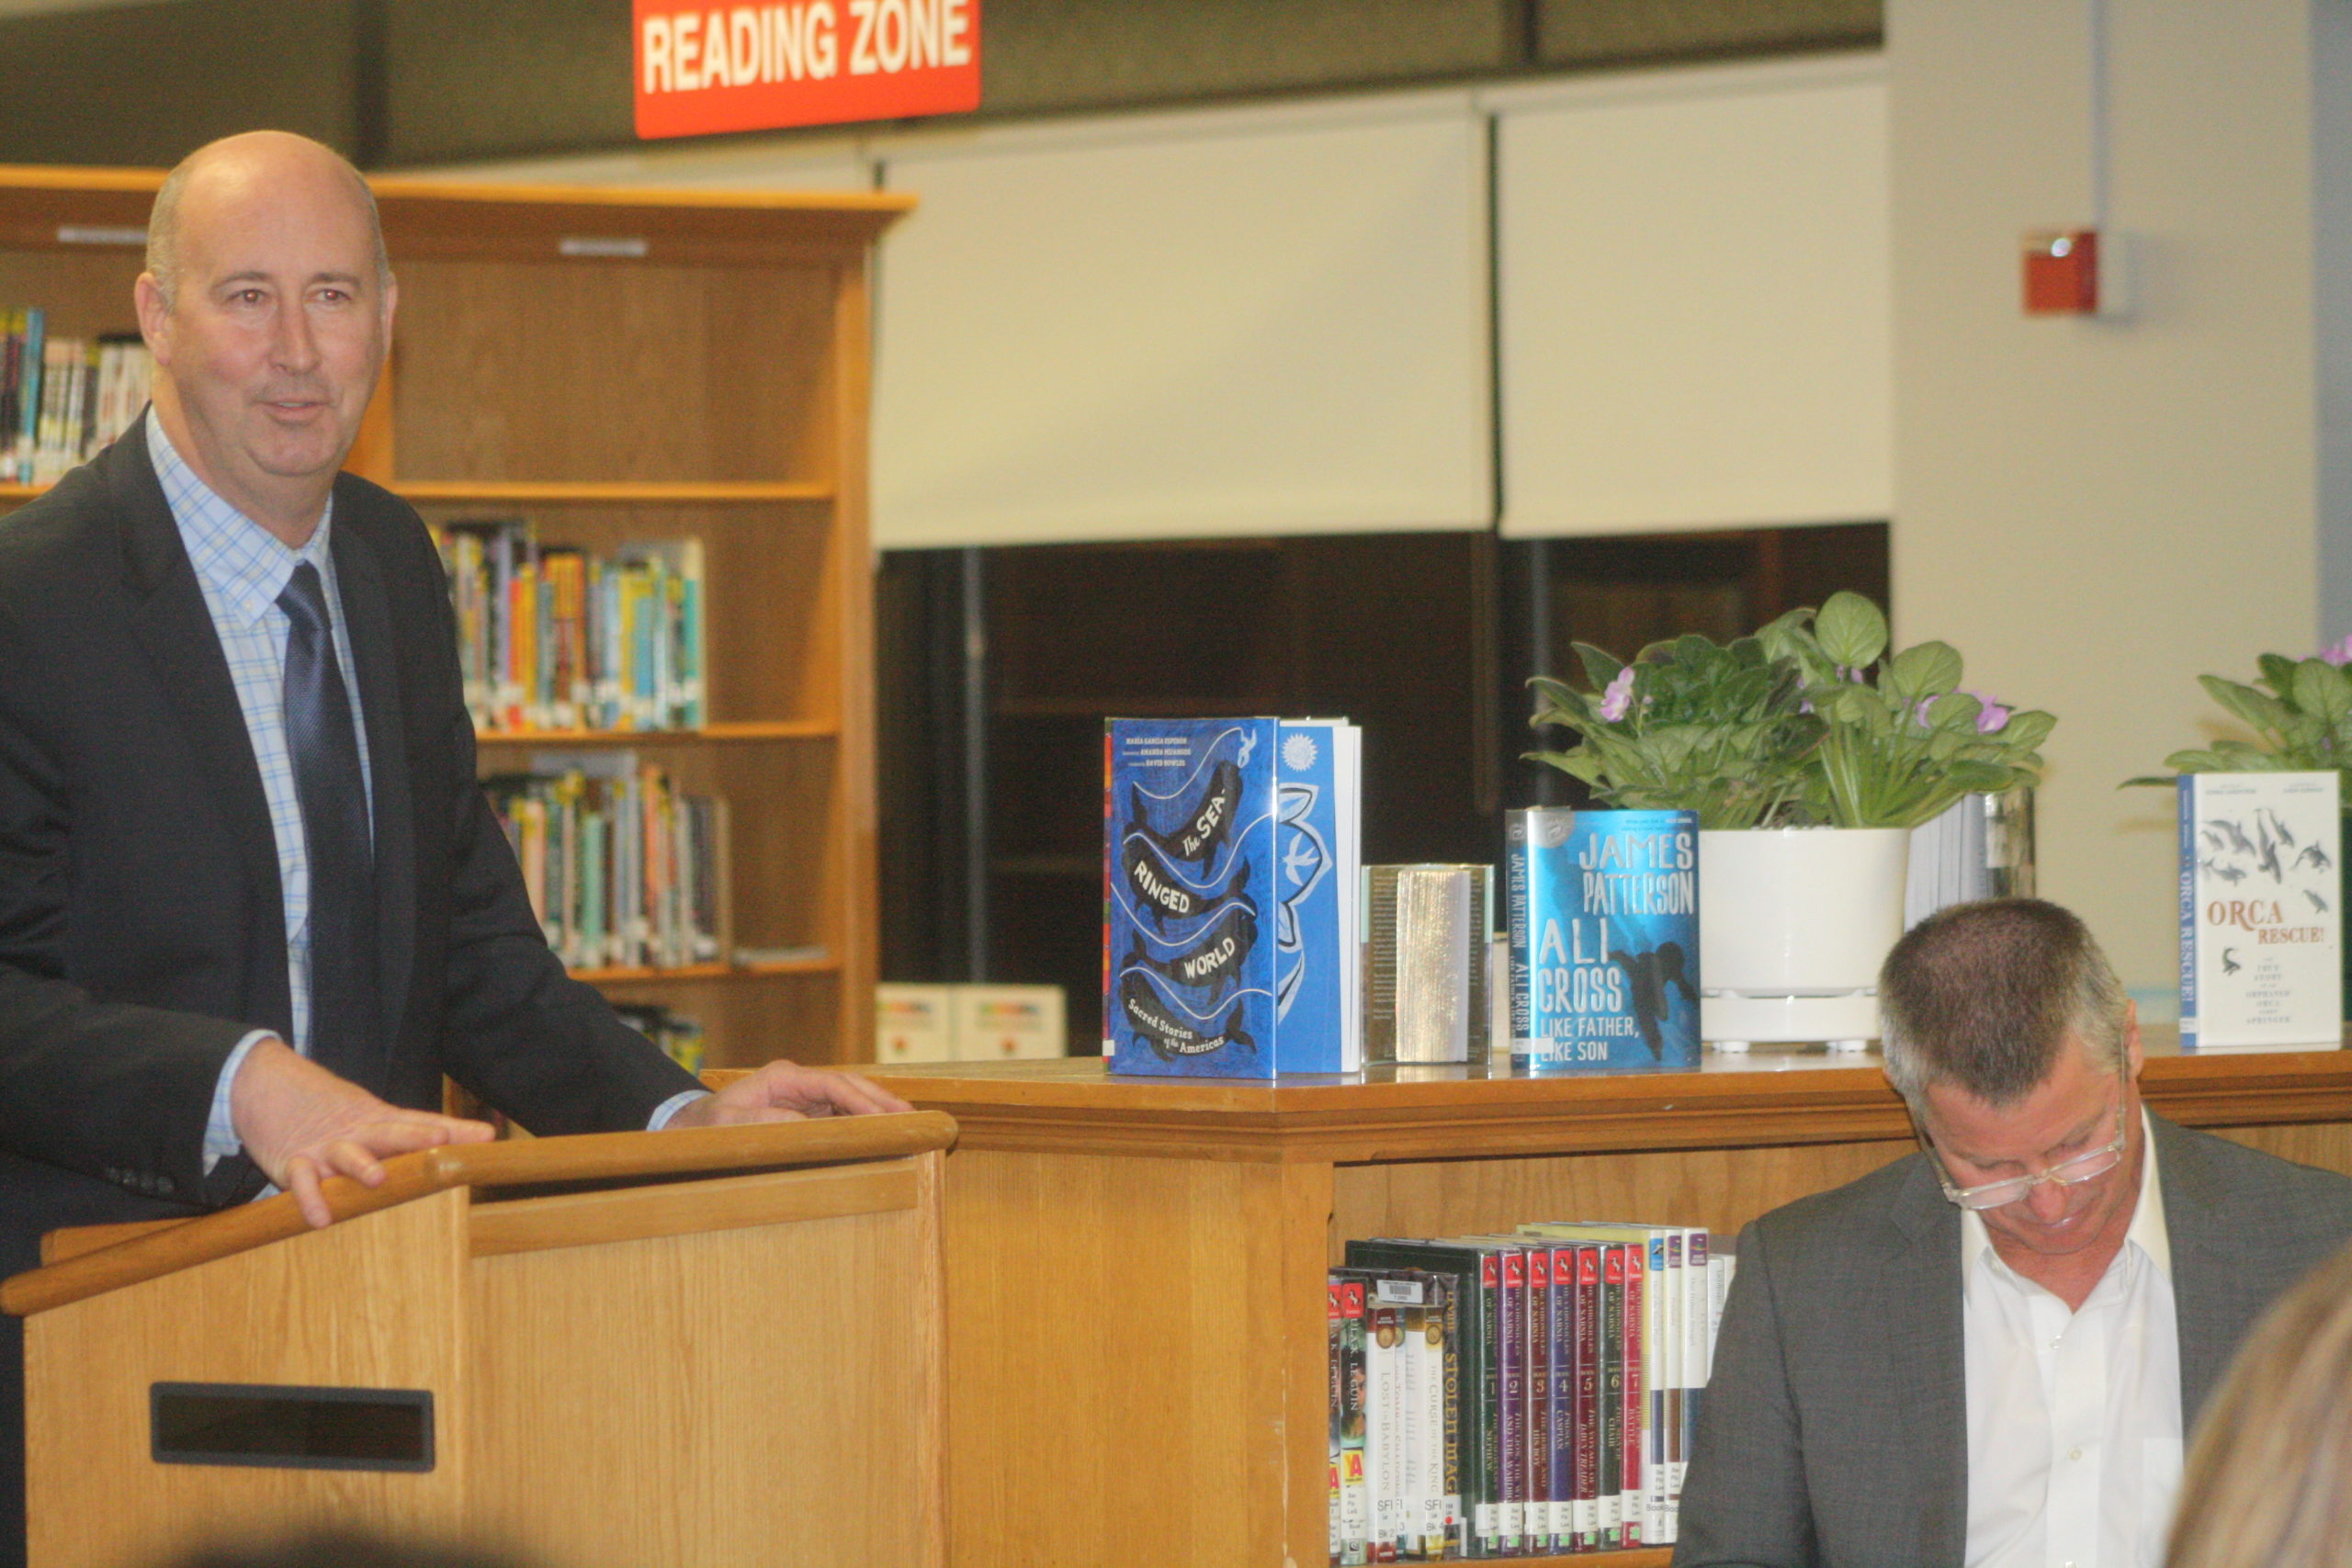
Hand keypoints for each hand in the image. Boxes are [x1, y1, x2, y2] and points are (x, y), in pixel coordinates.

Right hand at [229, 1037, 494, 1227]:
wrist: (264, 1083)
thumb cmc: (332, 1110)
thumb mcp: (377, 1115)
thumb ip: (425, 1129)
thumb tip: (485, 1136)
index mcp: (380, 1120)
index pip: (421, 1123)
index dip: (452, 1130)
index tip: (484, 1136)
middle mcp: (358, 1132)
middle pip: (390, 1132)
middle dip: (415, 1138)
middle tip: (438, 1142)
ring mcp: (326, 1146)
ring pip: (346, 1154)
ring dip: (361, 1165)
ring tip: (376, 1177)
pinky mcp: (294, 1162)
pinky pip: (302, 1181)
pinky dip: (310, 1197)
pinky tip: (321, 1218)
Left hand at [665, 1059, 912, 1127]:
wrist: (687, 1129)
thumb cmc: (706, 1127)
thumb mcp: (731, 1124)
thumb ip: (767, 1121)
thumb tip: (808, 1125)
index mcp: (783, 1077)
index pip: (834, 1085)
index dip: (862, 1101)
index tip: (885, 1117)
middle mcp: (797, 1082)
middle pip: (849, 1086)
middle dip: (880, 1100)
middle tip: (911, 1116)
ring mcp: (801, 1096)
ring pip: (848, 1098)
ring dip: (875, 1110)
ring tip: (906, 1123)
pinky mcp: (801, 1112)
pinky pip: (838, 1114)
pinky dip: (860, 1121)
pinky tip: (879, 1133)